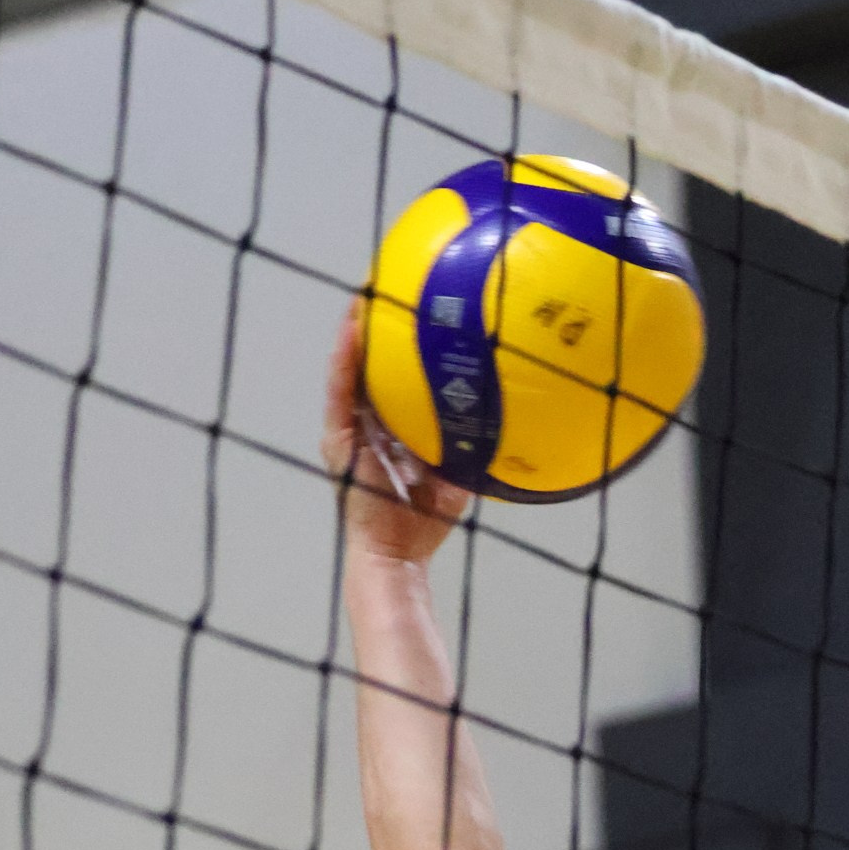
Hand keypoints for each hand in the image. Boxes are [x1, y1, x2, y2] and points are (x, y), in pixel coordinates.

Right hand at [322, 303, 469, 565]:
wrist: (394, 559)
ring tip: (364, 294)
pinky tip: (354, 327)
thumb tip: (510, 429)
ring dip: (354, 333)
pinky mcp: (338, 442)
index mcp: (390, 437)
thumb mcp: (455, 480)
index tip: (415, 315)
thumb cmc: (424, 528)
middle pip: (369, 370)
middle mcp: (366, 431)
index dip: (401, 352)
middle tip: (388, 290)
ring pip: (349, 372)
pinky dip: (346, 359)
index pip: (395, 385)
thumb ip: (471, 452)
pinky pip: (341, 391)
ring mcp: (349, 434)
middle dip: (377, 331)